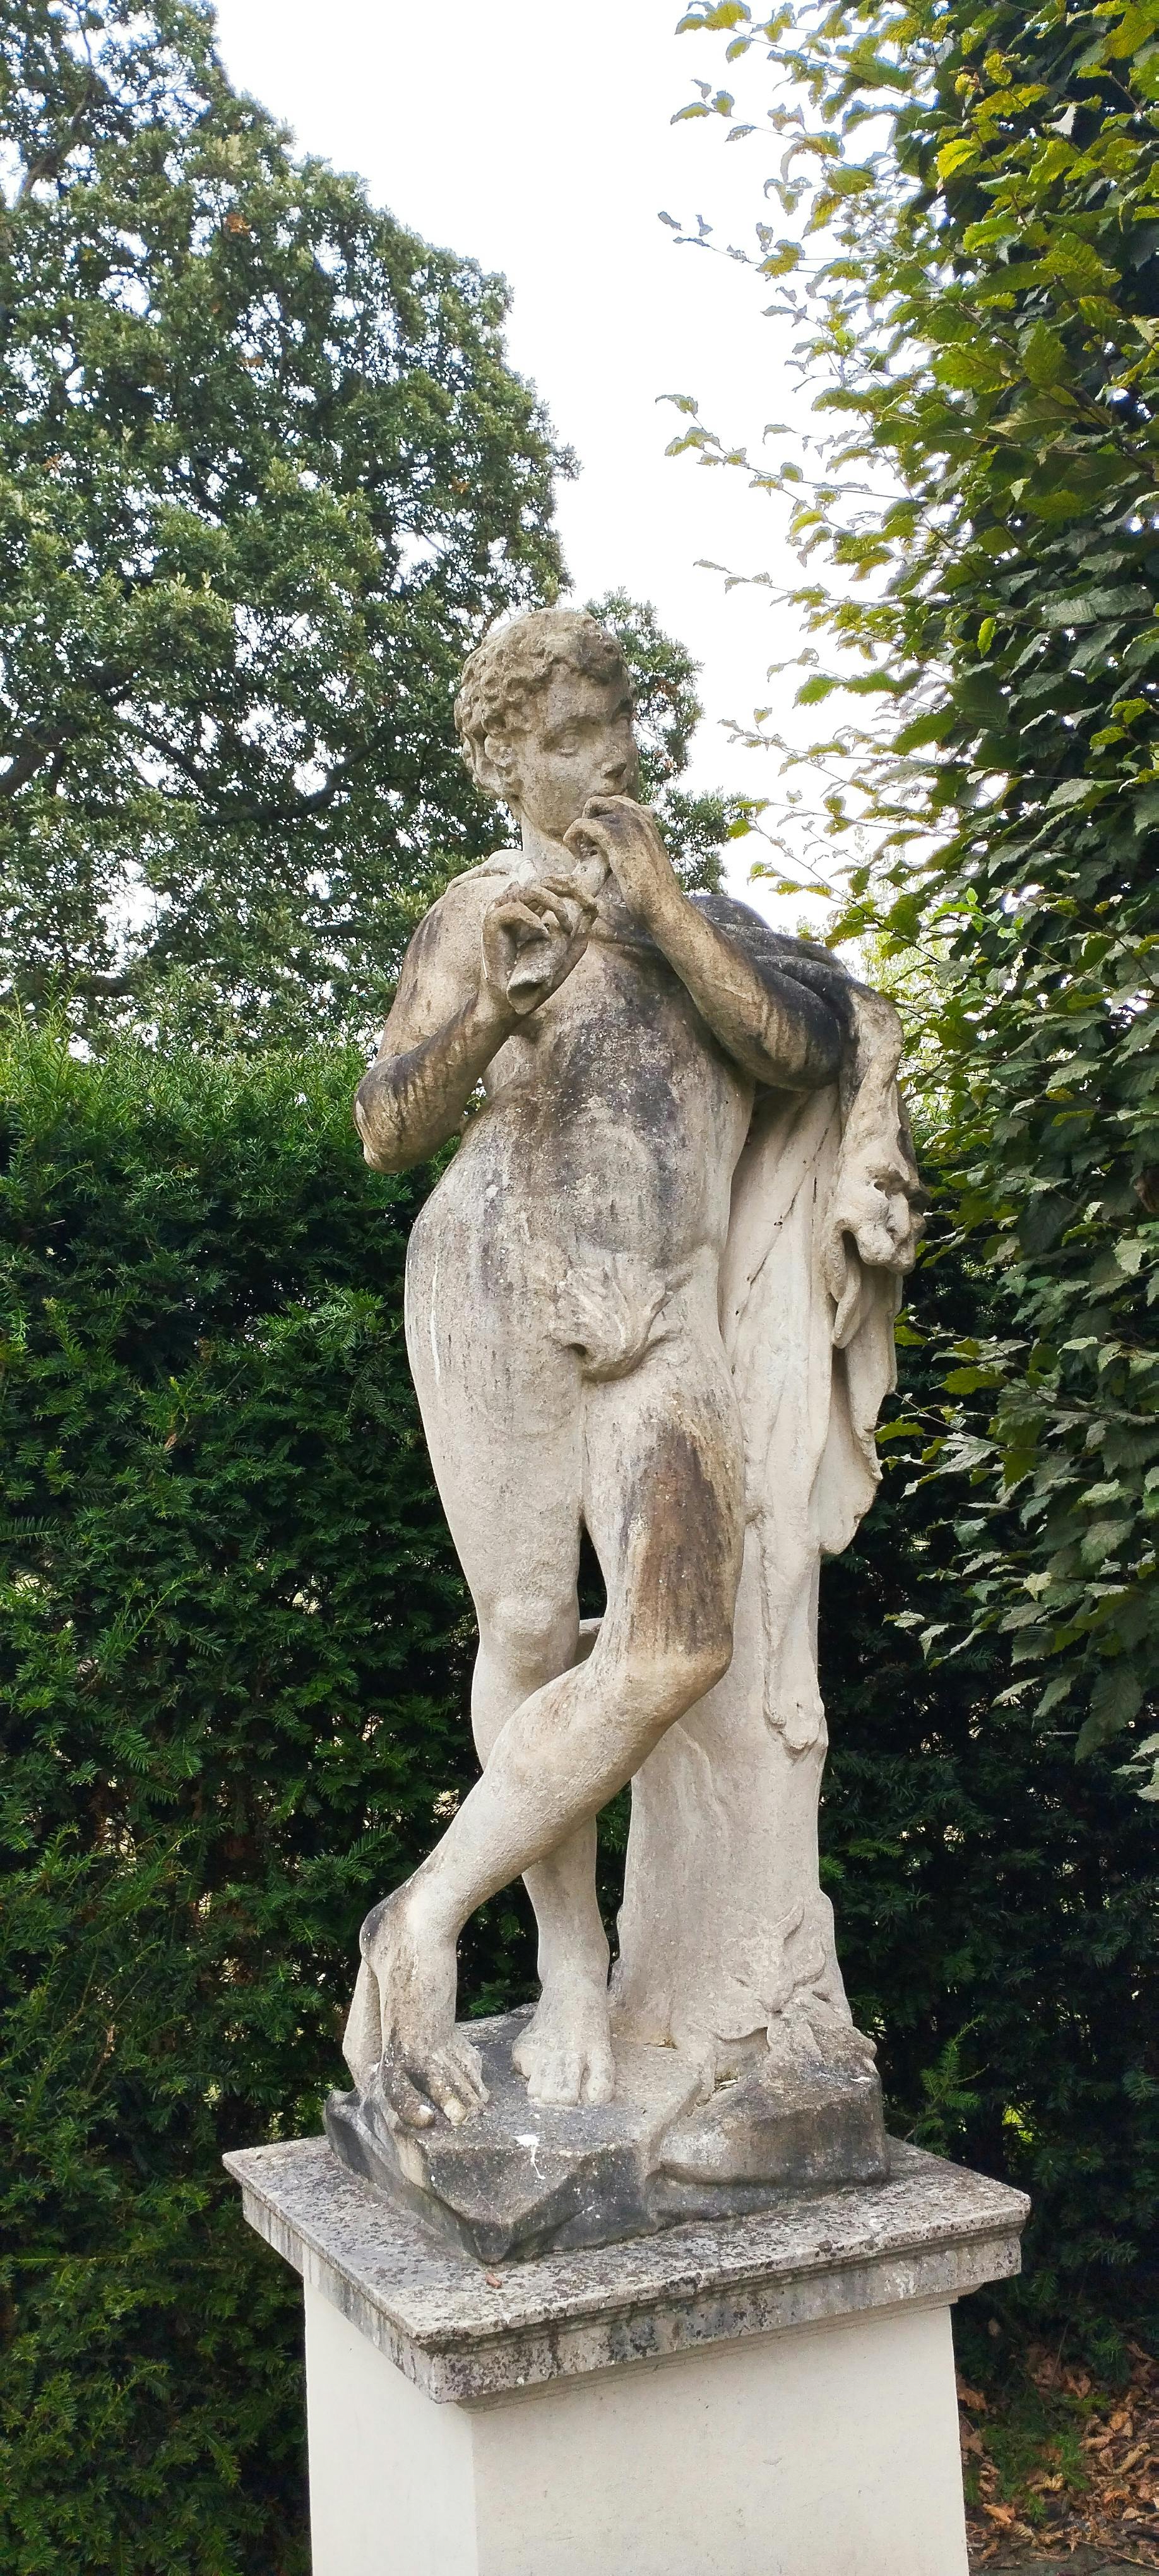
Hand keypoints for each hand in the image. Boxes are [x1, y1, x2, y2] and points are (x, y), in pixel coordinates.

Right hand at [481, 877, 593, 1017]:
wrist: (510, 1004)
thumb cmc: (534, 981)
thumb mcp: (565, 956)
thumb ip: (578, 934)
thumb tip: (593, 910)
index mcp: (530, 910)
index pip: (551, 884)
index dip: (573, 886)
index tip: (593, 904)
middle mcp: (515, 907)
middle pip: (543, 880)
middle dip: (570, 888)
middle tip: (589, 904)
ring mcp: (501, 913)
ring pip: (530, 889)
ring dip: (554, 904)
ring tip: (567, 925)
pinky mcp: (491, 923)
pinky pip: (514, 908)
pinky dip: (532, 919)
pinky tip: (543, 935)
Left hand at [563, 795, 678, 923]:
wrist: (664, 904)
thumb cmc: (656, 889)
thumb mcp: (648, 859)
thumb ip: (638, 845)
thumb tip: (628, 847)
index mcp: (647, 820)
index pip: (618, 803)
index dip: (602, 818)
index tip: (600, 841)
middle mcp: (638, 816)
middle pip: (601, 801)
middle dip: (589, 818)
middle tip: (588, 845)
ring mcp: (627, 825)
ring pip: (592, 808)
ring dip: (581, 828)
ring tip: (583, 853)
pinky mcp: (614, 839)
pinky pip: (583, 824)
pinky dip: (574, 837)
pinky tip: (579, 856)